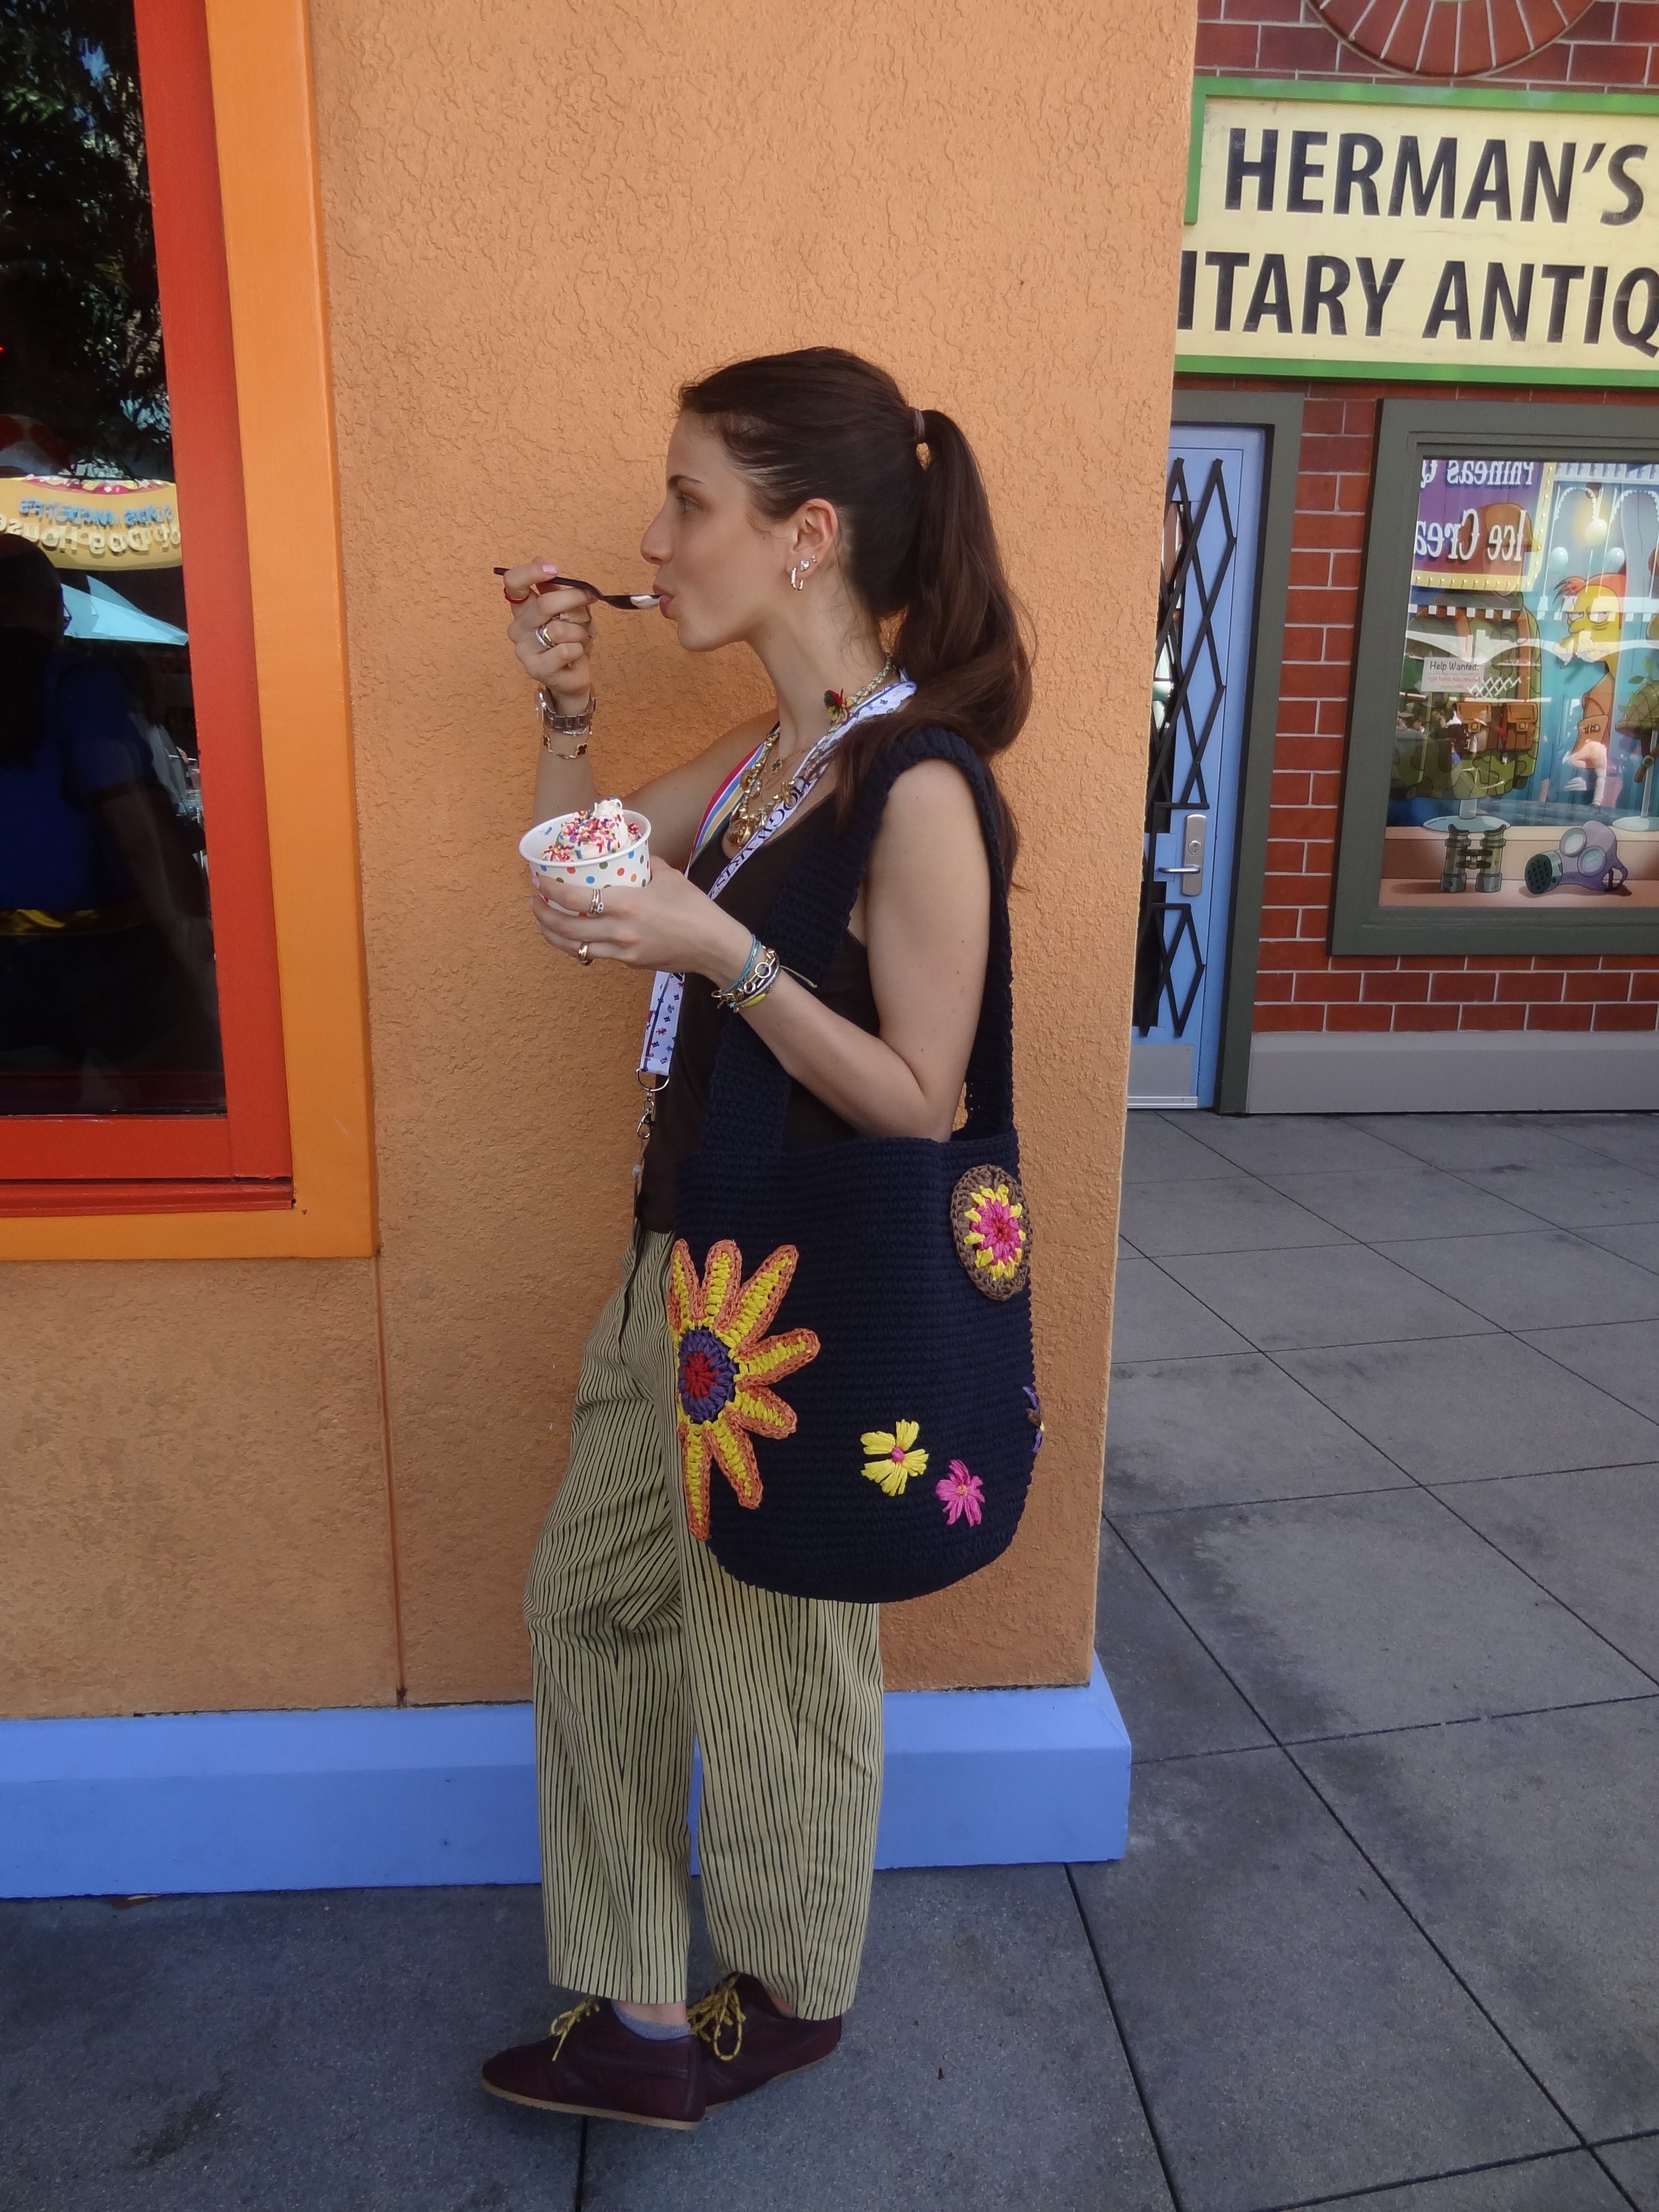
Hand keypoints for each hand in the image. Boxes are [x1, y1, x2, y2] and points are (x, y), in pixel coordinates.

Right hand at [502, 556, 593, 713]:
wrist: (572, 675)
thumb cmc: (568, 639)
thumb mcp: (565, 609)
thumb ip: (553, 587)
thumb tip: (541, 559)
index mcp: (522, 608)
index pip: (513, 584)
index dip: (530, 572)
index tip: (553, 569)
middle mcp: (518, 628)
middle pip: (544, 604)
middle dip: (573, 599)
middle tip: (590, 597)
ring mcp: (524, 650)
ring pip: (559, 629)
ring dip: (579, 631)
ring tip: (579, 638)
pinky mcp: (537, 669)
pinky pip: (566, 650)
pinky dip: (579, 649)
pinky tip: (575, 655)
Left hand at [529, 860, 751, 983]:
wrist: (714, 946)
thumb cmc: (695, 908)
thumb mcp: (669, 876)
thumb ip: (644, 864)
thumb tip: (628, 855)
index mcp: (627, 904)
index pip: (575, 899)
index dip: (549, 890)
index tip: (537, 880)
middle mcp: (619, 931)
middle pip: (565, 928)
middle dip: (542, 915)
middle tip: (533, 901)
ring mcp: (622, 951)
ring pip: (574, 948)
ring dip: (552, 935)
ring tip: (542, 921)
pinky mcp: (629, 963)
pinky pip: (596, 953)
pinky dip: (579, 944)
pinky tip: (574, 934)